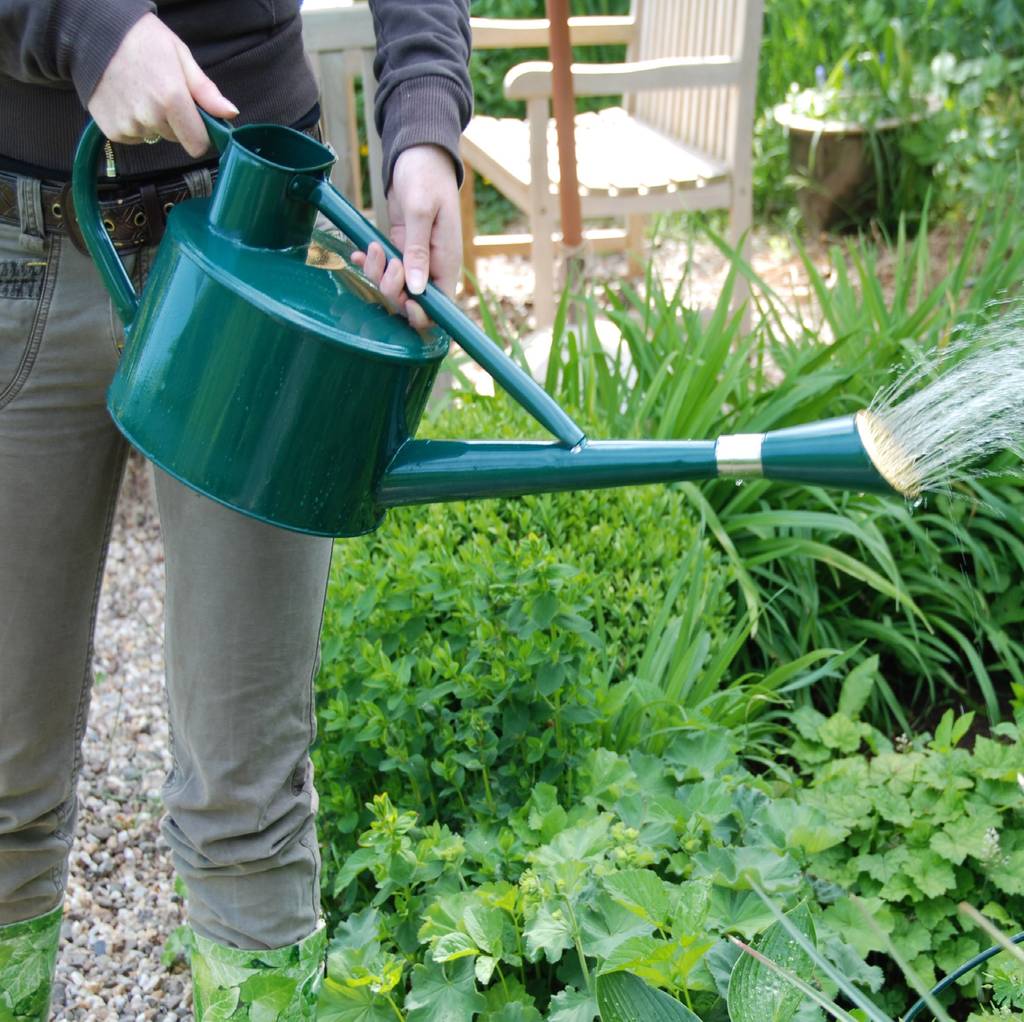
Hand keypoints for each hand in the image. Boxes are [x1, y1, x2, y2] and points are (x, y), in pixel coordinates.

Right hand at [87, 13, 238, 157]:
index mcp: (172, 99)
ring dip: (152, 122)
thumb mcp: (181, 57)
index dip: (201, 134)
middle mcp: (150, 117)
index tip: (196, 120)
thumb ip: (206, 91)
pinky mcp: (112, 130)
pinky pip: (134, 137)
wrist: (93, 34)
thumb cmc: (142, 40)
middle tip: (161, 93)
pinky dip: (134, 124)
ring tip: (140, 92)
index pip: (198, 144)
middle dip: (175, 122)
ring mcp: (129, 125)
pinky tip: (126, 100)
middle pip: (176, 138)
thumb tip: (230, 113)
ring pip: (155, 137)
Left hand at [351, 144, 461, 330]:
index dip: (421, 314)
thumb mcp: (421, 211)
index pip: (441, 306)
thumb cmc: (426, 177)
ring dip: (377, 274)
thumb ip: (417, 251)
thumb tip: (416, 289)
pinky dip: (369, 264)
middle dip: (391, 288)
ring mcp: (415, 260)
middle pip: (411, 301)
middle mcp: (432, 267)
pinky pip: (384, 269)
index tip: (402, 300)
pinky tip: (359, 253)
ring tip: (371, 248)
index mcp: (446, 262)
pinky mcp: (400, 250)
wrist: (417, 154)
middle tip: (385, 260)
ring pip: (393, 287)